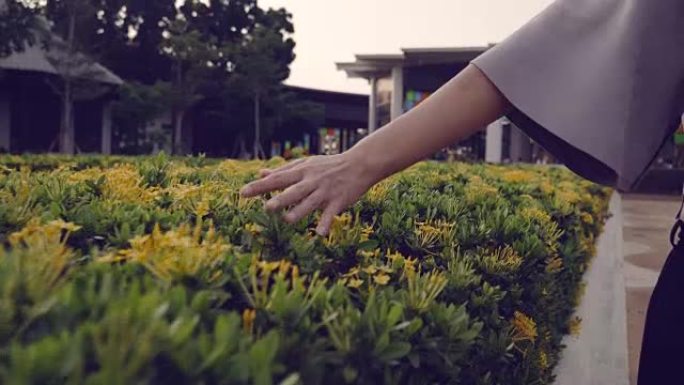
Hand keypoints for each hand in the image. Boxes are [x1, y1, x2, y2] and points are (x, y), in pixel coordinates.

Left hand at [240, 153, 376, 235]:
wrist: (359, 164)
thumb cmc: (329, 165)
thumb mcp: (306, 164)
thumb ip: (284, 170)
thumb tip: (261, 173)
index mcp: (302, 171)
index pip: (277, 179)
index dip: (260, 186)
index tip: (243, 193)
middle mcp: (312, 181)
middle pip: (293, 191)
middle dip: (280, 199)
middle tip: (266, 207)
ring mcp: (325, 192)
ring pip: (310, 202)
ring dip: (299, 211)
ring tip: (287, 220)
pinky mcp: (339, 201)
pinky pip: (330, 214)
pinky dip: (325, 223)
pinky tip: (319, 234)